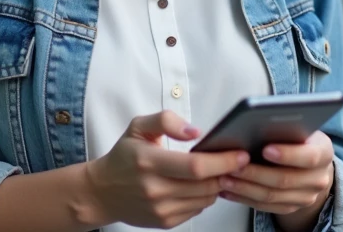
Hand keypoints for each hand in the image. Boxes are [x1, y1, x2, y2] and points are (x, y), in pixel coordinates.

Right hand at [84, 110, 246, 228]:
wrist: (102, 192)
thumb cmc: (123, 156)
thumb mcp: (138, 127)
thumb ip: (166, 120)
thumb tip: (195, 132)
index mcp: (149, 161)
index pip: (195, 166)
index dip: (222, 161)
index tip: (240, 154)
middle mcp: (155, 189)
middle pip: (205, 185)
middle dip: (227, 172)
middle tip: (237, 161)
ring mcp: (160, 209)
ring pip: (205, 199)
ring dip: (218, 185)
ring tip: (219, 171)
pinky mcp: (165, 221)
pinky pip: (197, 210)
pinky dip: (204, 197)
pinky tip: (200, 185)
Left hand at [218, 131, 334, 228]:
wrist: (311, 165)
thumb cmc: (299, 138)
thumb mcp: (300, 127)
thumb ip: (285, 127)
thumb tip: (255, 123)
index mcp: (324, 152)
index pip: (309, 156)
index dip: (287, 154)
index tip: (265, 149)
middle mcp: (319, 178)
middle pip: (284, 179)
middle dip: (255, 172)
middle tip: (233, 164)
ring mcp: (306, 197)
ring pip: (272, 196)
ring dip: (244, 187)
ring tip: (224, 177)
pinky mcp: (291, 208)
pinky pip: (265, 207)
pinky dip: (244, 198)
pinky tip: (228, 190)